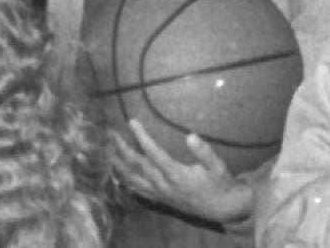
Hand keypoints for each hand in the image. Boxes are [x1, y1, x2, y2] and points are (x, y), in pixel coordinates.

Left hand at [108, 117, 253, 224]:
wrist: (220, 208)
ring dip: (119, 165)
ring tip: (108, 152)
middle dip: (123, 149)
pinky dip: (127, 182)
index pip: (153, 153)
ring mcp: (160, 194)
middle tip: (111, 133)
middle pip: (138, 166)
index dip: (141, 137)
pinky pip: (139, 191)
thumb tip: (191, 136)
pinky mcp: (161, 199)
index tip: (132, 122)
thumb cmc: (219, 183)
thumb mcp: (217, 167)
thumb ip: (204, 152)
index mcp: (176, 174)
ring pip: (134, 180)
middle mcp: (164, 185)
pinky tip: (119, 176)